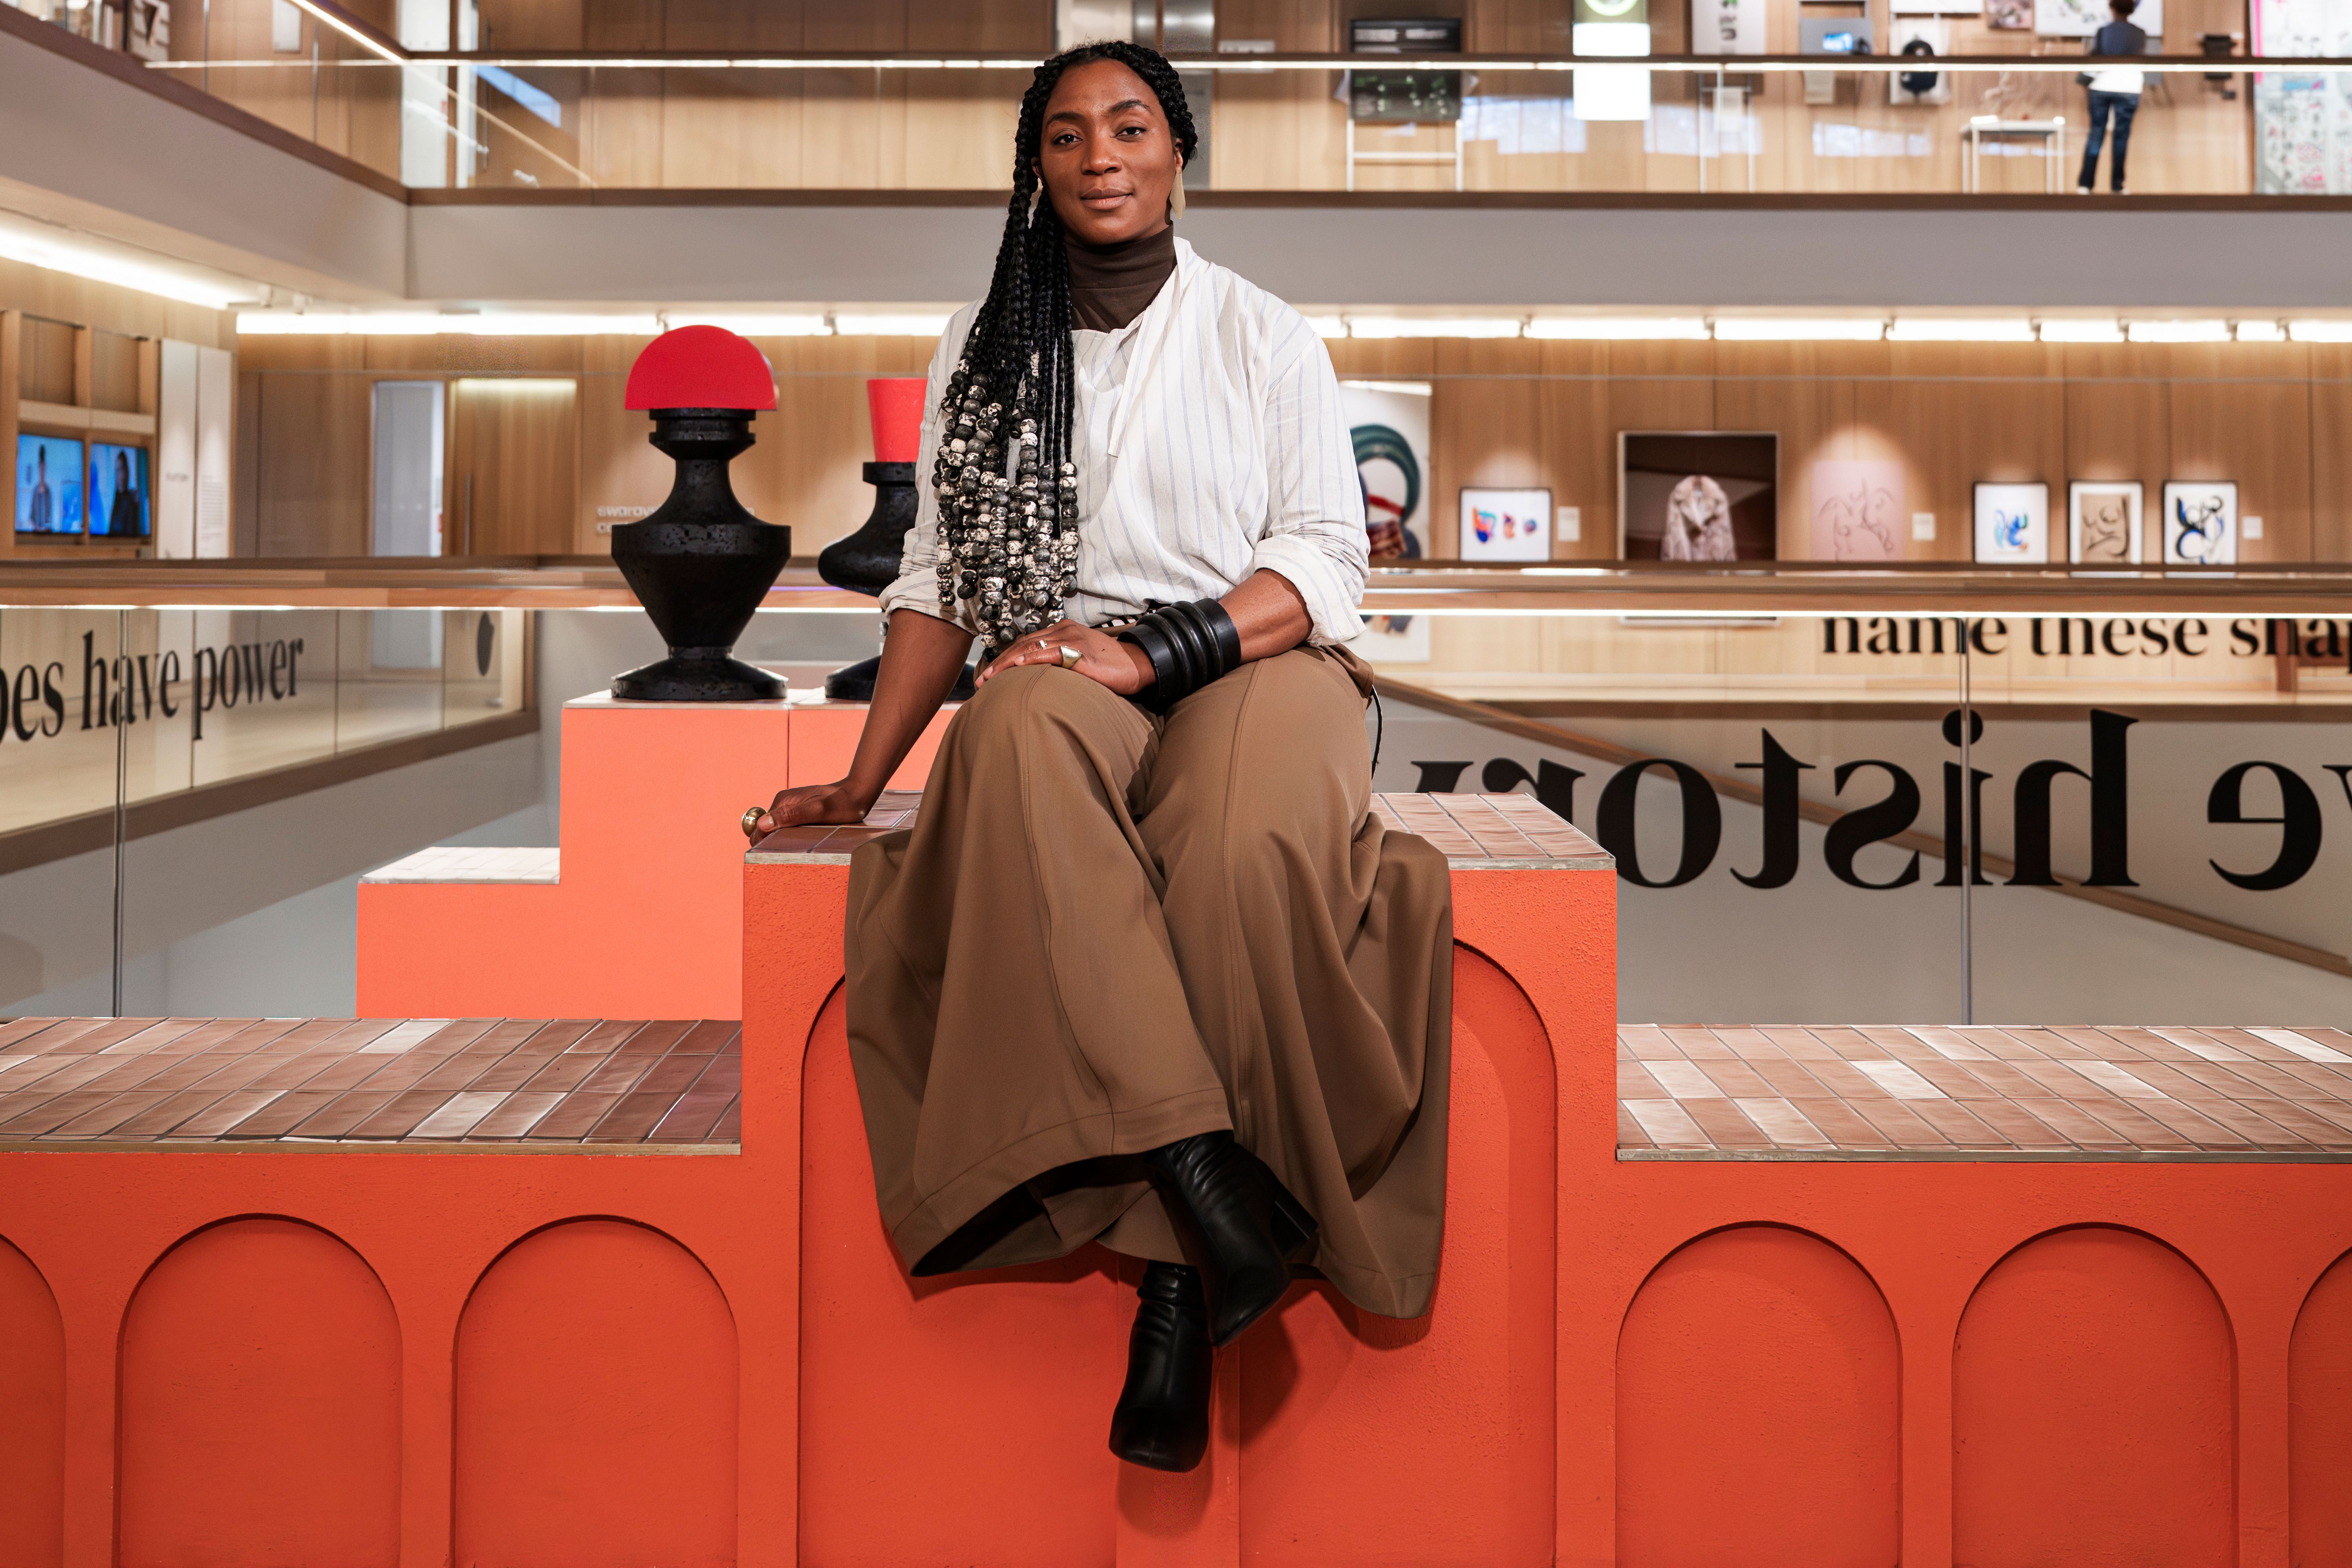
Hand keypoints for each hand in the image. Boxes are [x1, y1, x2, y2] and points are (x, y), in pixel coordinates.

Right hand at [748, 780, 871, 847]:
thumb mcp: (818, 810)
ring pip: (777, 830)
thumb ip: (791, 815)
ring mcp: (792, 808)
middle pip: (766, 829)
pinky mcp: (801, 813)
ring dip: (781, 841)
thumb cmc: (841, 803)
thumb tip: (762, 824)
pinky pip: (789, 828)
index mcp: (782, 801)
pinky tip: (803, 843)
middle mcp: (784, 803)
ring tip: (796, 851)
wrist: (857, 795)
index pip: (759, 826)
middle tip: (785, 857)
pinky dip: (791, 837)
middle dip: (769, 843)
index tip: (769, 856)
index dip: (761, 842)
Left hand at [973, 618, 1152, 694]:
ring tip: (989, 678)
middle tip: (982, 680)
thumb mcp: (1083, 662)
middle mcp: (1064, 630)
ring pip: (1029, 647)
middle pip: (1022, 644)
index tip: (991, 674)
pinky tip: (1014, 667)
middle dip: (999, 662)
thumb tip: (1043, 680)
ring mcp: (1071, 638)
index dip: (1006, 658)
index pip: (1027, 642)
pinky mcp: (1079, 651)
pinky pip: (1048, 652)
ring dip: (1006, 663)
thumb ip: (1063, 664)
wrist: (1140, 663)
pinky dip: (1028, 659)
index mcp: (1064, 631)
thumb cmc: (1113, 667)